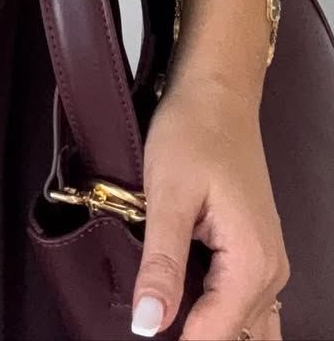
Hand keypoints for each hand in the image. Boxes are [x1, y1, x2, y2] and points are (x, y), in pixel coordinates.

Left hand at [132, 74, 288, 339]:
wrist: (216, 94)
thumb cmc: (192, 132)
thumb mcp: (168, 195)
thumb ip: (161, 264)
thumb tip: (147, 325)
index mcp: (252, 264)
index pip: (215, 336)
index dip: (176, 340)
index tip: (141, 331)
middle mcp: (269, 272)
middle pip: (232, 336)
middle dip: (192, 335)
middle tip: (146, 318)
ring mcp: (265, 264)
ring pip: (241, 326)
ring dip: (204, 326)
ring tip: (161, 309)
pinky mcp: (253, 252)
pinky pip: (241, 304)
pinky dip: (215, 314)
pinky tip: (182, 304)